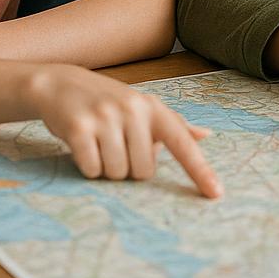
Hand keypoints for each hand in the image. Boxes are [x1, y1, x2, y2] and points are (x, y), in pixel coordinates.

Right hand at [23, 64, 221, 196]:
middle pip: (144, 170)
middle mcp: (133, 110)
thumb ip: (174, 124)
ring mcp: (105, 117)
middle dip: (130, 167)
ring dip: (108, 168)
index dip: (199, 170)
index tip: (216, 193)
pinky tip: (84, 146)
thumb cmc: (109, 101)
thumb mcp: (143, 107)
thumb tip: (206, 135)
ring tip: (100, 143)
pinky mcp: (80, 128)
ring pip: (118, 173)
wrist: (63, 84)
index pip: (182, 142)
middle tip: (117, 145)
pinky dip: (88, 167)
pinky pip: (92, 170)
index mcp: (153, 107)